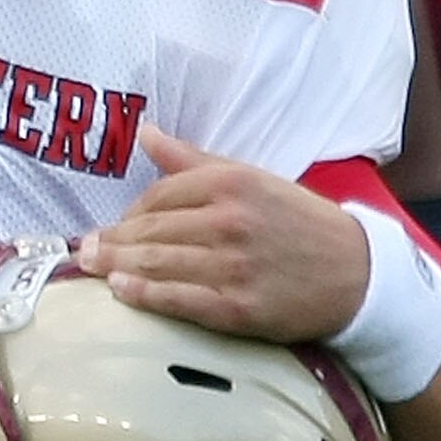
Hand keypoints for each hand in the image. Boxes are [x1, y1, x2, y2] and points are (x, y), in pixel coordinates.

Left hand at [75, 126, 368, 341]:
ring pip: (157, 263)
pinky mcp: (237, 307)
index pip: (160, 195)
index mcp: (232, 184)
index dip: (131, 211)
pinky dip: (144, 294)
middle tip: (84, 249)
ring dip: (115, 265)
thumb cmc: (299, 224)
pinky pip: (178, 299)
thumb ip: (194, 160)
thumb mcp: (253, 180)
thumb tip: (146, 133)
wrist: (356, 275)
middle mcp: (229, 221)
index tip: (116, 224)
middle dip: (112, 240)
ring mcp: (232, 266)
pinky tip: (120, 291)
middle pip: (151, 230)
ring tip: (90, 267)